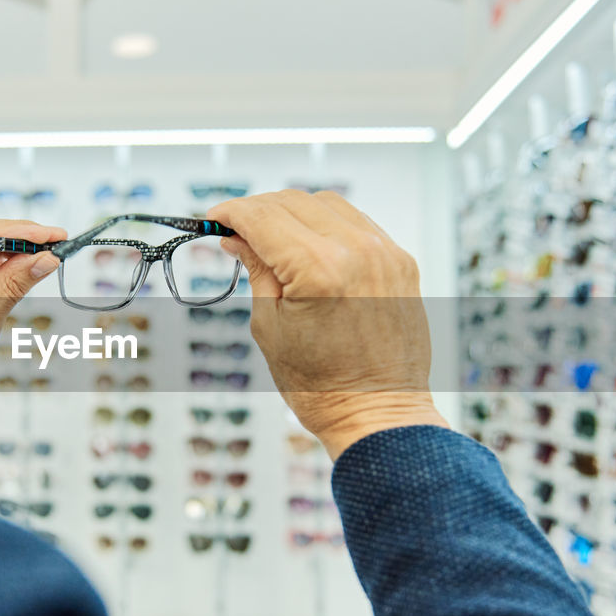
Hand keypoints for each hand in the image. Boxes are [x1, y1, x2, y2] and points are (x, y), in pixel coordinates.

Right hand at [207, 190, 447, 460]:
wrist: (378, 414)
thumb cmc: (323, 387)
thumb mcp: (270, 326)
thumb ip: (256, 270)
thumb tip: (237, 238)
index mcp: (319, 269)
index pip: (263, 216)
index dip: (231, 212)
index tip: (214, 218)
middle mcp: (357, 252)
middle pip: (292, 202)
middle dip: (258, 211)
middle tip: (236, 232)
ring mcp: (384, 253)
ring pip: (326, 204)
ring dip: (293, 213)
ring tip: (273, 241)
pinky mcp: (400, 262)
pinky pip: (357, 223)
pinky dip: (327, 226)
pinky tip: (310, 249)